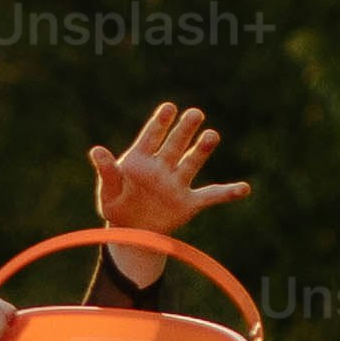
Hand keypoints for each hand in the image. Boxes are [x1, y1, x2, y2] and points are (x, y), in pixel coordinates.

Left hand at [88, 103, 251, 282]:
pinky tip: (243, 188)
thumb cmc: (118, 206)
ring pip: (192, 163)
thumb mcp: (108, 192)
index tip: (169, 108)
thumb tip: (96, 150)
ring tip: (211, 135)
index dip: (159, 123)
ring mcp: (177, 183)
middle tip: (195, 113)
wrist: (132, 232)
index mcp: (140, 160)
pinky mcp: (189, 202)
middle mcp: (162, 167)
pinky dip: (227, 193)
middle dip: (184, 129)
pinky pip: (211, 196)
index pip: (151, 137)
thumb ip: (106, 172)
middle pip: (175, 144)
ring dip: (202, 150)